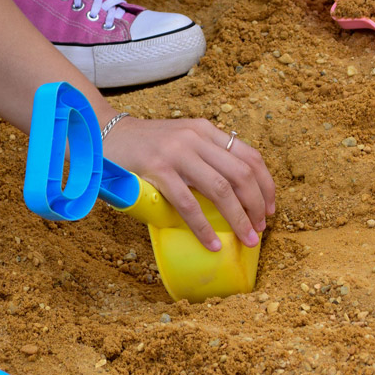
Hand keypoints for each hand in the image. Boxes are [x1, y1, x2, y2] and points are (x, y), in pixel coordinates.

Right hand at [103, 117, 275, 251]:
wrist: (104, 133)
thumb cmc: (146, 145)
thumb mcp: (182, 140)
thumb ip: (206, 155)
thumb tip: (234, 192)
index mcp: (206, 131)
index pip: (250, 156)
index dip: (266, 185)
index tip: (270, 209)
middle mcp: (196, 138)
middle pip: (242, 174)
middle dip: (257, 205)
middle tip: (259, 230)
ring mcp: (177, 153)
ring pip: (221, 189)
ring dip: (239, 218)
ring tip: (246, 239)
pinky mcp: (157, 169)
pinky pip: (187, 203)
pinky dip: (203, 226)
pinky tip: (211, 243)